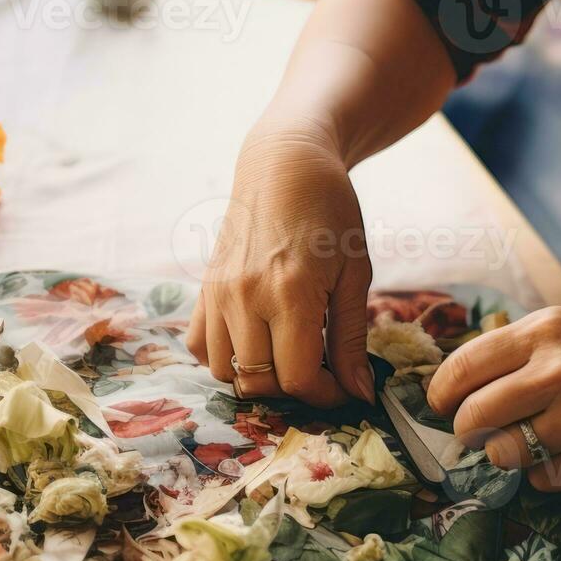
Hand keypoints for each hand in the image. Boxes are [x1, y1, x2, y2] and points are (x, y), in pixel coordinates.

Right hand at [187, 123, 373, 407]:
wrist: (285, 165)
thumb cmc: (331, 214)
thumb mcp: (355, 275)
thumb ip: (352, 338)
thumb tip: (360, 394)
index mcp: (290, 293)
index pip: (298, 378)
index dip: (326, 395)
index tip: (346, 388)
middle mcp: (245, 296)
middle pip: (260, 381)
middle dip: (295, 389)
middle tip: (322, 372)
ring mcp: (218, 293)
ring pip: (226, 371)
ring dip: (258, 376)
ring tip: (290, 355)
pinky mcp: (204, 287)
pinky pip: (200, 346)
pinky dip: (225, 357)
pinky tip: (256, 341)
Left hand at [426, 306, 560, 490]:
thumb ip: (515, 351)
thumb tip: (454, 387)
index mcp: (546, 330)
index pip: (463, 366)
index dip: (441, 393)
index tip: (441, 404)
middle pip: (473, 417)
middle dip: (467, 431)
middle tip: (478, 432)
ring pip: (505, 454)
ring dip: (507, 454)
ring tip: (528, 439)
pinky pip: (544, 480)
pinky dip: (546, 473)